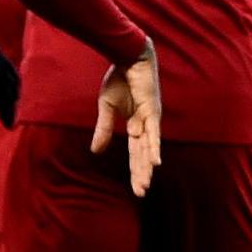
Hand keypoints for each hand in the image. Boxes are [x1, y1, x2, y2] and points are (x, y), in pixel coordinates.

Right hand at [91, 41, 162, 196]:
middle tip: (141, 193)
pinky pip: (152, 133)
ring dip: (146, 166)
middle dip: (141, 174)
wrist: (128, 58)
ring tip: (145, 184)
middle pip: (143, 155)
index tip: (137, 189)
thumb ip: (103, 130)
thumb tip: (95, 152)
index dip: (136, 171)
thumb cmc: (120, 79)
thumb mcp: (107, 108)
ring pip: (148, 148)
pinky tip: (156, 163)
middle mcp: (146, 125)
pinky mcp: (152, 111)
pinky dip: (153, 147)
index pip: (136, 154)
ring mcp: (151, 119)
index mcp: (136, 125)